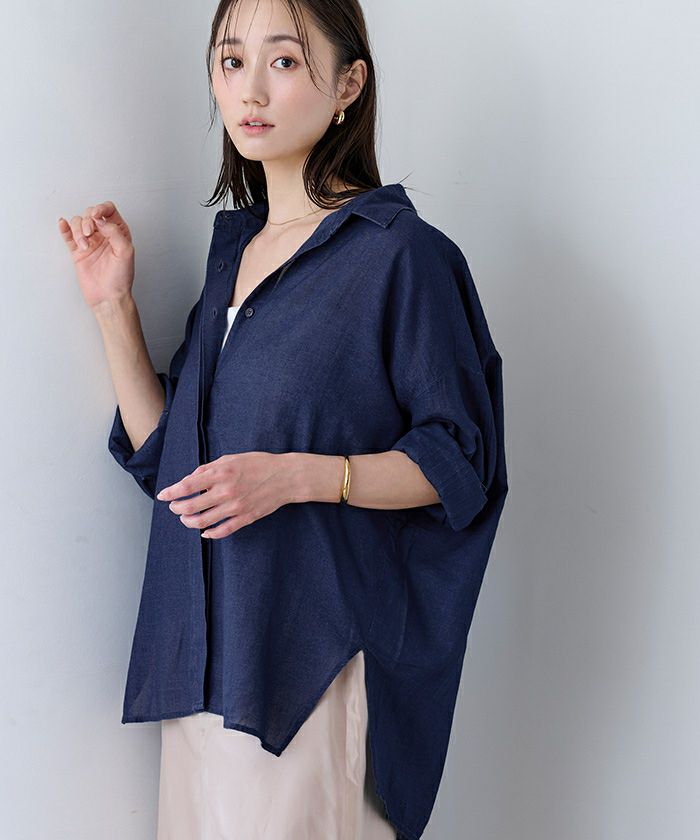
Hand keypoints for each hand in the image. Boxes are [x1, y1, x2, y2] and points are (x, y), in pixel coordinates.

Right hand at [57, 200, 134, 310]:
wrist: (108, 296)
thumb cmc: (120, 278)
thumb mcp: (125, 252)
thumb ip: (115, 232)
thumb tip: (100, 220)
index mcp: (118, 232)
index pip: (108, 210)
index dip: (101, 208)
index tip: (96, 216)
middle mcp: (104, 235)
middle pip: (90, 214)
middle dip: (87, 221)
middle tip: (90, 235)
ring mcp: (90, 242)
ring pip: (78, 223)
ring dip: (78, 230)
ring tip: (84, 245)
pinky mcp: (78, 251)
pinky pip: (68, 235)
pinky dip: (64, 228)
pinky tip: (63, 225)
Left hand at [156, 452, 295, 538]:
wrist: (286, 477)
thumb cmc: (259, 464)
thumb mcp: (232, 458)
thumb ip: (209, 468)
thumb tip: (191, 479)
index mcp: (221, 473)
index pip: (188, 485)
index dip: (171, 492)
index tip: (162, 495)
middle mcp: (226, 491)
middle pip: (191, 506)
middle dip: (177, 508)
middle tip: (173, 507)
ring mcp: (236, 507)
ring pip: (204, 521)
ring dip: (189, 521)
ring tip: (185, 518)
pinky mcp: (246, 518)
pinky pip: (223, 530)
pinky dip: (210, 533)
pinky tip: (204, 531)